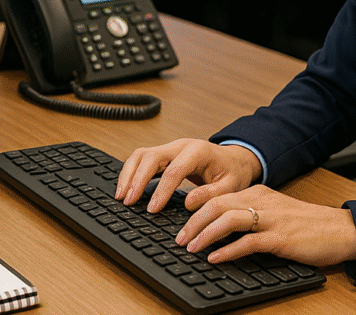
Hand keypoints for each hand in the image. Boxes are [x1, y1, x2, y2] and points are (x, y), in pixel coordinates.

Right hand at [115, 138, 261, 212]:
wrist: (235, 159)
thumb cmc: (233, 172)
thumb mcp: (231, 186)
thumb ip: (211, 194)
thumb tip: (188, 203)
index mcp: (198, 151)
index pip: (173, 170)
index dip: (160, 190)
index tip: (152, 209)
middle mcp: (181, 145)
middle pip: (150, 157)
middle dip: (137, 180)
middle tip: (127, 202)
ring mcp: (171, 148)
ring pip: (141, 155)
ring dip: (129, 174)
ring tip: (121, 196)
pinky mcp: (165, 154)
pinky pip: (142, 159)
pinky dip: (131, 172)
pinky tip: (126, 188)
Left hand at [177, 185, 355, 267]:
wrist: (340, 230)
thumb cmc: (308, 225)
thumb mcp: (275, 212)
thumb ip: (251, 216)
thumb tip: (221, 229)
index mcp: (259, 193)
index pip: (219, 196)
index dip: (196, 209)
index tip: (181, 222)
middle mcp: (262, 201)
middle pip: (217, 204)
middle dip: (193, 222)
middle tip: (178, 238)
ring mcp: (271, 219)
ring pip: (229, 219)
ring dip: (205, 234)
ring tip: (190, 248)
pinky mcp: (281, 238)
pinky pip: (248, 242)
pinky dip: (228, 250)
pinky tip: (215, 258)